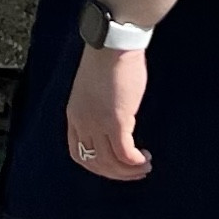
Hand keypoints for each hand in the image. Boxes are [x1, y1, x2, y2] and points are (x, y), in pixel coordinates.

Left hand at [66, 45, 151, 179]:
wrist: (113, 45)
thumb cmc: (108, 59)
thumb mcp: (94, 89)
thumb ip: (99, 108)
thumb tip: (117, 119)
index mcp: (74, 115)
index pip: (78, 152)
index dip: (96, 165)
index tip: (114, 165)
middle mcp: (82, 123)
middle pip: (95, 162)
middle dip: (115, 173)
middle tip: (134, 172)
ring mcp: (98, 123)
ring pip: (110, 162)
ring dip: (128, 170)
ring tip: (144, 167)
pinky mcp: (116, 121)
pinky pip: (124, 153)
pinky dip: (134, 162)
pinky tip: (143, 159)